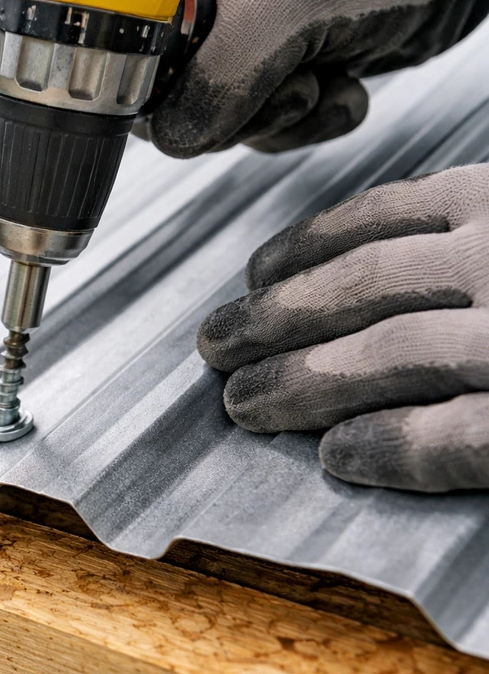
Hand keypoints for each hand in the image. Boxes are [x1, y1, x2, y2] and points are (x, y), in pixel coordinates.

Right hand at [141, 0, 487, 156]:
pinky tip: (339, 79)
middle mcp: (199, 16)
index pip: (130, 67)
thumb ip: (220, 78)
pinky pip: (274, 132)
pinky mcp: (277, 77)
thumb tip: (179, 137)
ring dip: (288, 117)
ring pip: (230, 130)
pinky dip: (316, 120)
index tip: (212, 92)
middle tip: (286, 71)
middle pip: (178, 110)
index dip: (167, 94)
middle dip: (244, 110)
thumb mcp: (285, 3)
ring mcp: (237, 51)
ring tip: (321, 68)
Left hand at [197, 165, 488, 491]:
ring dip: (301, 382)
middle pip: (363, 286)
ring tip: (243, 405)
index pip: (380, 219)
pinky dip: (391, 444)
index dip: (301, 250)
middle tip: (216, 346)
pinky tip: (336, 455)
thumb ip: (455, 237)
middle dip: (273, 319)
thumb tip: (342, 270)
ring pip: (389, 354)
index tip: (253, 274)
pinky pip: (457, 436)